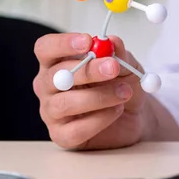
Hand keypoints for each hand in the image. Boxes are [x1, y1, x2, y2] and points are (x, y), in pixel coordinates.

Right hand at [33, 33, 148, 149]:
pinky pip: (75, 129)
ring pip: (65, 104)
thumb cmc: (120, 85)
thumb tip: (113, 42)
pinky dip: (100, 119)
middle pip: (55, 75)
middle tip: (113, 68)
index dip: (62, 44)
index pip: (45, 48)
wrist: (133, 116)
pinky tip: (115, 111)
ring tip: (123, 92)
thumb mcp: (125, 66)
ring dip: (99, 96)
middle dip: (87, 70)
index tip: (88, 42)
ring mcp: (51, 112)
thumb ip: (119, 54)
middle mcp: (48, 86)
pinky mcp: (61, 136)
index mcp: (57, 62)